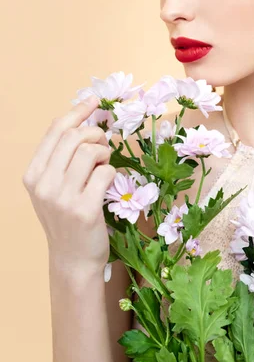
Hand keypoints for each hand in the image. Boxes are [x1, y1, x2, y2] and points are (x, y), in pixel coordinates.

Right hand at [22, 95, 116, 276]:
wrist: (73, 260)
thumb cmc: (66, 219)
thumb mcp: (52, 188)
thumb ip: (61, 159)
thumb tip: (84, 122)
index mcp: (33, 175)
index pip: (56, 131)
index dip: (78, 111)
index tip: (94, 101)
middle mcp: (44, 184)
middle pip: (74, 136)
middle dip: (95, 134)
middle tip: (103, 145)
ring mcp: (63, 198)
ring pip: (90, 151)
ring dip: (104, 153)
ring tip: (104, 165)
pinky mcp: (85, 209)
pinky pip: (106, 172)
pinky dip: (112, 172)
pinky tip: (108, 182)